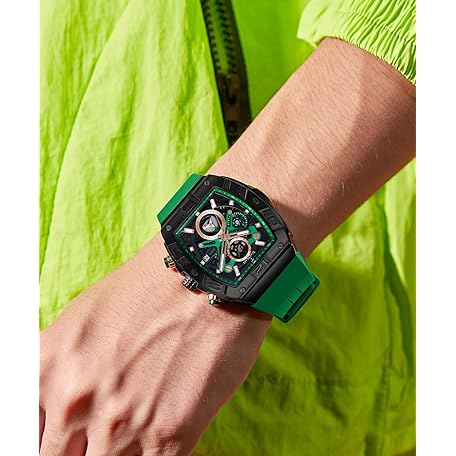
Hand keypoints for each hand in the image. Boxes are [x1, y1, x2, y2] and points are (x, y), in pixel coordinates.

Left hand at [40, 235, 270, 454]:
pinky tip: (159, 432)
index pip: (28, 436)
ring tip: (139, 421)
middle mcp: (76, 400)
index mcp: (48, 369)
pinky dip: (150, 454)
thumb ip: (60, 372)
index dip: (49, 440)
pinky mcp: (170, 434)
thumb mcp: (82, 319)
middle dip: (83, 447)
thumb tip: (55, 412)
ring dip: (121, 451)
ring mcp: (123, 422)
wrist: (206, 276)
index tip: (69, 438)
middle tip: (109, 425)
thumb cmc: (149, 289)